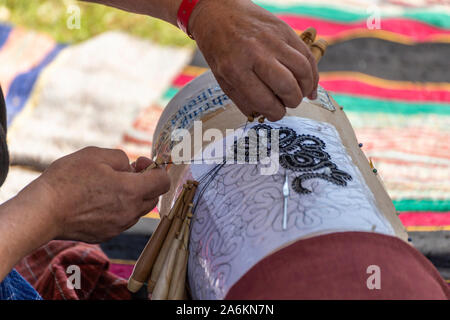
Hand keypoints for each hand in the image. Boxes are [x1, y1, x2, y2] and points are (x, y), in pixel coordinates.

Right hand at [17, 147, 169, 242]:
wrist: (43, 211)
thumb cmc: (67, 180)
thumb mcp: (96, 155)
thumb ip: (121, 158)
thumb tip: (130, 167)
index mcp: (132, 191)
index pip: (164, 182)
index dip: (156, 169)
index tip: (139, 163)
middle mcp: (130, 212)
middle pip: (153, 197)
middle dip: (146, 182)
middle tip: (126, 172)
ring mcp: (119, 226)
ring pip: (138, 210)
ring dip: (133, 197)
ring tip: (109, 186)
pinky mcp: (106, 235)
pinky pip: (122, 220)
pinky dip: (119, 209)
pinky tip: (99, 200)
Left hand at [189, 0, 318, 120]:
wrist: (218, 12)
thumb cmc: (219, 49)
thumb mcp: (222, 77)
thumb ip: (244, 98)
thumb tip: (265, 115)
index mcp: (235, 69)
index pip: (265, 101)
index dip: (275, 113)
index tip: (276, 114)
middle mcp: (256, 54)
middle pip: (287, 86)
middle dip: (292, 102)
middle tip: (289, 103)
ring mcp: (272, 40)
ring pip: (302, 70)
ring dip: (306, 87)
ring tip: (302, 93)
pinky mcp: (284, 30)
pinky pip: (306, 54)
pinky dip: (312, 72)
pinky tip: (310, 83)